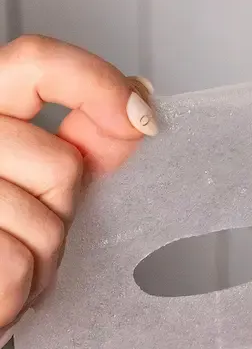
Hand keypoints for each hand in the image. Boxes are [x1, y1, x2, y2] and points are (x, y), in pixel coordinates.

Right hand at [0, 35, 155, 335]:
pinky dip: (20, 286)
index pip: (34, 61)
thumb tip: (137, 103)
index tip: (140, 119)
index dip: (96, 82)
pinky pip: (19, 262)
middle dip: (62, 206)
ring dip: (42, 256)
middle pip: (61, 162)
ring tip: (9, 260)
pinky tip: (1, 286)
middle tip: (27, 225)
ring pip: (46, 223)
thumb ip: (77, 138)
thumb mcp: (35, 178)